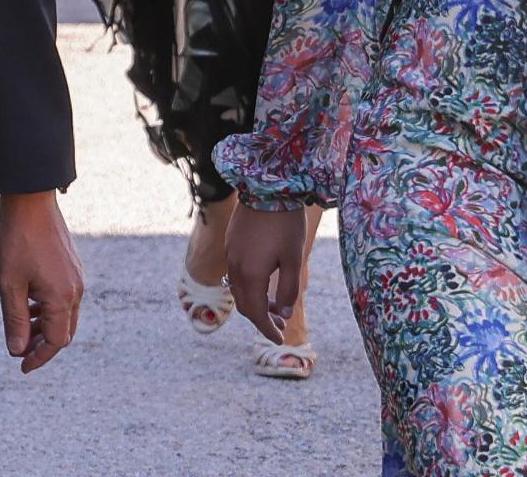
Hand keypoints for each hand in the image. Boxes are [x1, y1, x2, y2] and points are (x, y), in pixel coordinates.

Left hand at [0, 191, 84, 373]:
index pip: (56, 340)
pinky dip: (50, 310)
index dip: (39, 358)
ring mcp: (77, 277)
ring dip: (46, 327)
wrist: (33, 206)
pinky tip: (30, 305)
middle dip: (43, 345)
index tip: (21, 367)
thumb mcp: (10, 285)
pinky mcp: (73, 267)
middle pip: (65, 330)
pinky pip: (67, 298)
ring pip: (66, 314)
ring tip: (21, 328)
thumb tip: (18, 350)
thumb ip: (16, 320)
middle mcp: (76, 288)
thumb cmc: (18, 244)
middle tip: (19, 350)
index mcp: (62, 296)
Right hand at [225, 204, 305, 343]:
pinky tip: (265, 279)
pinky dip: (251, 285)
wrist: (267, 186)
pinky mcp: (232, 242)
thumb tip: (284, 314)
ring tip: (276, 305)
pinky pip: (238, 273)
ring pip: (240, 289)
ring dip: (256, 301)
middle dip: (262, 318)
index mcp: (251, 275)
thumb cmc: (285, 222)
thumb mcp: (294, 257)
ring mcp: (231, 254)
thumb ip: (289, 288)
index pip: (256, 313)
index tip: (280, 340)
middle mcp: (236, 268)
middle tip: (280, 325)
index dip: (267, 329)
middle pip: (245, 304)